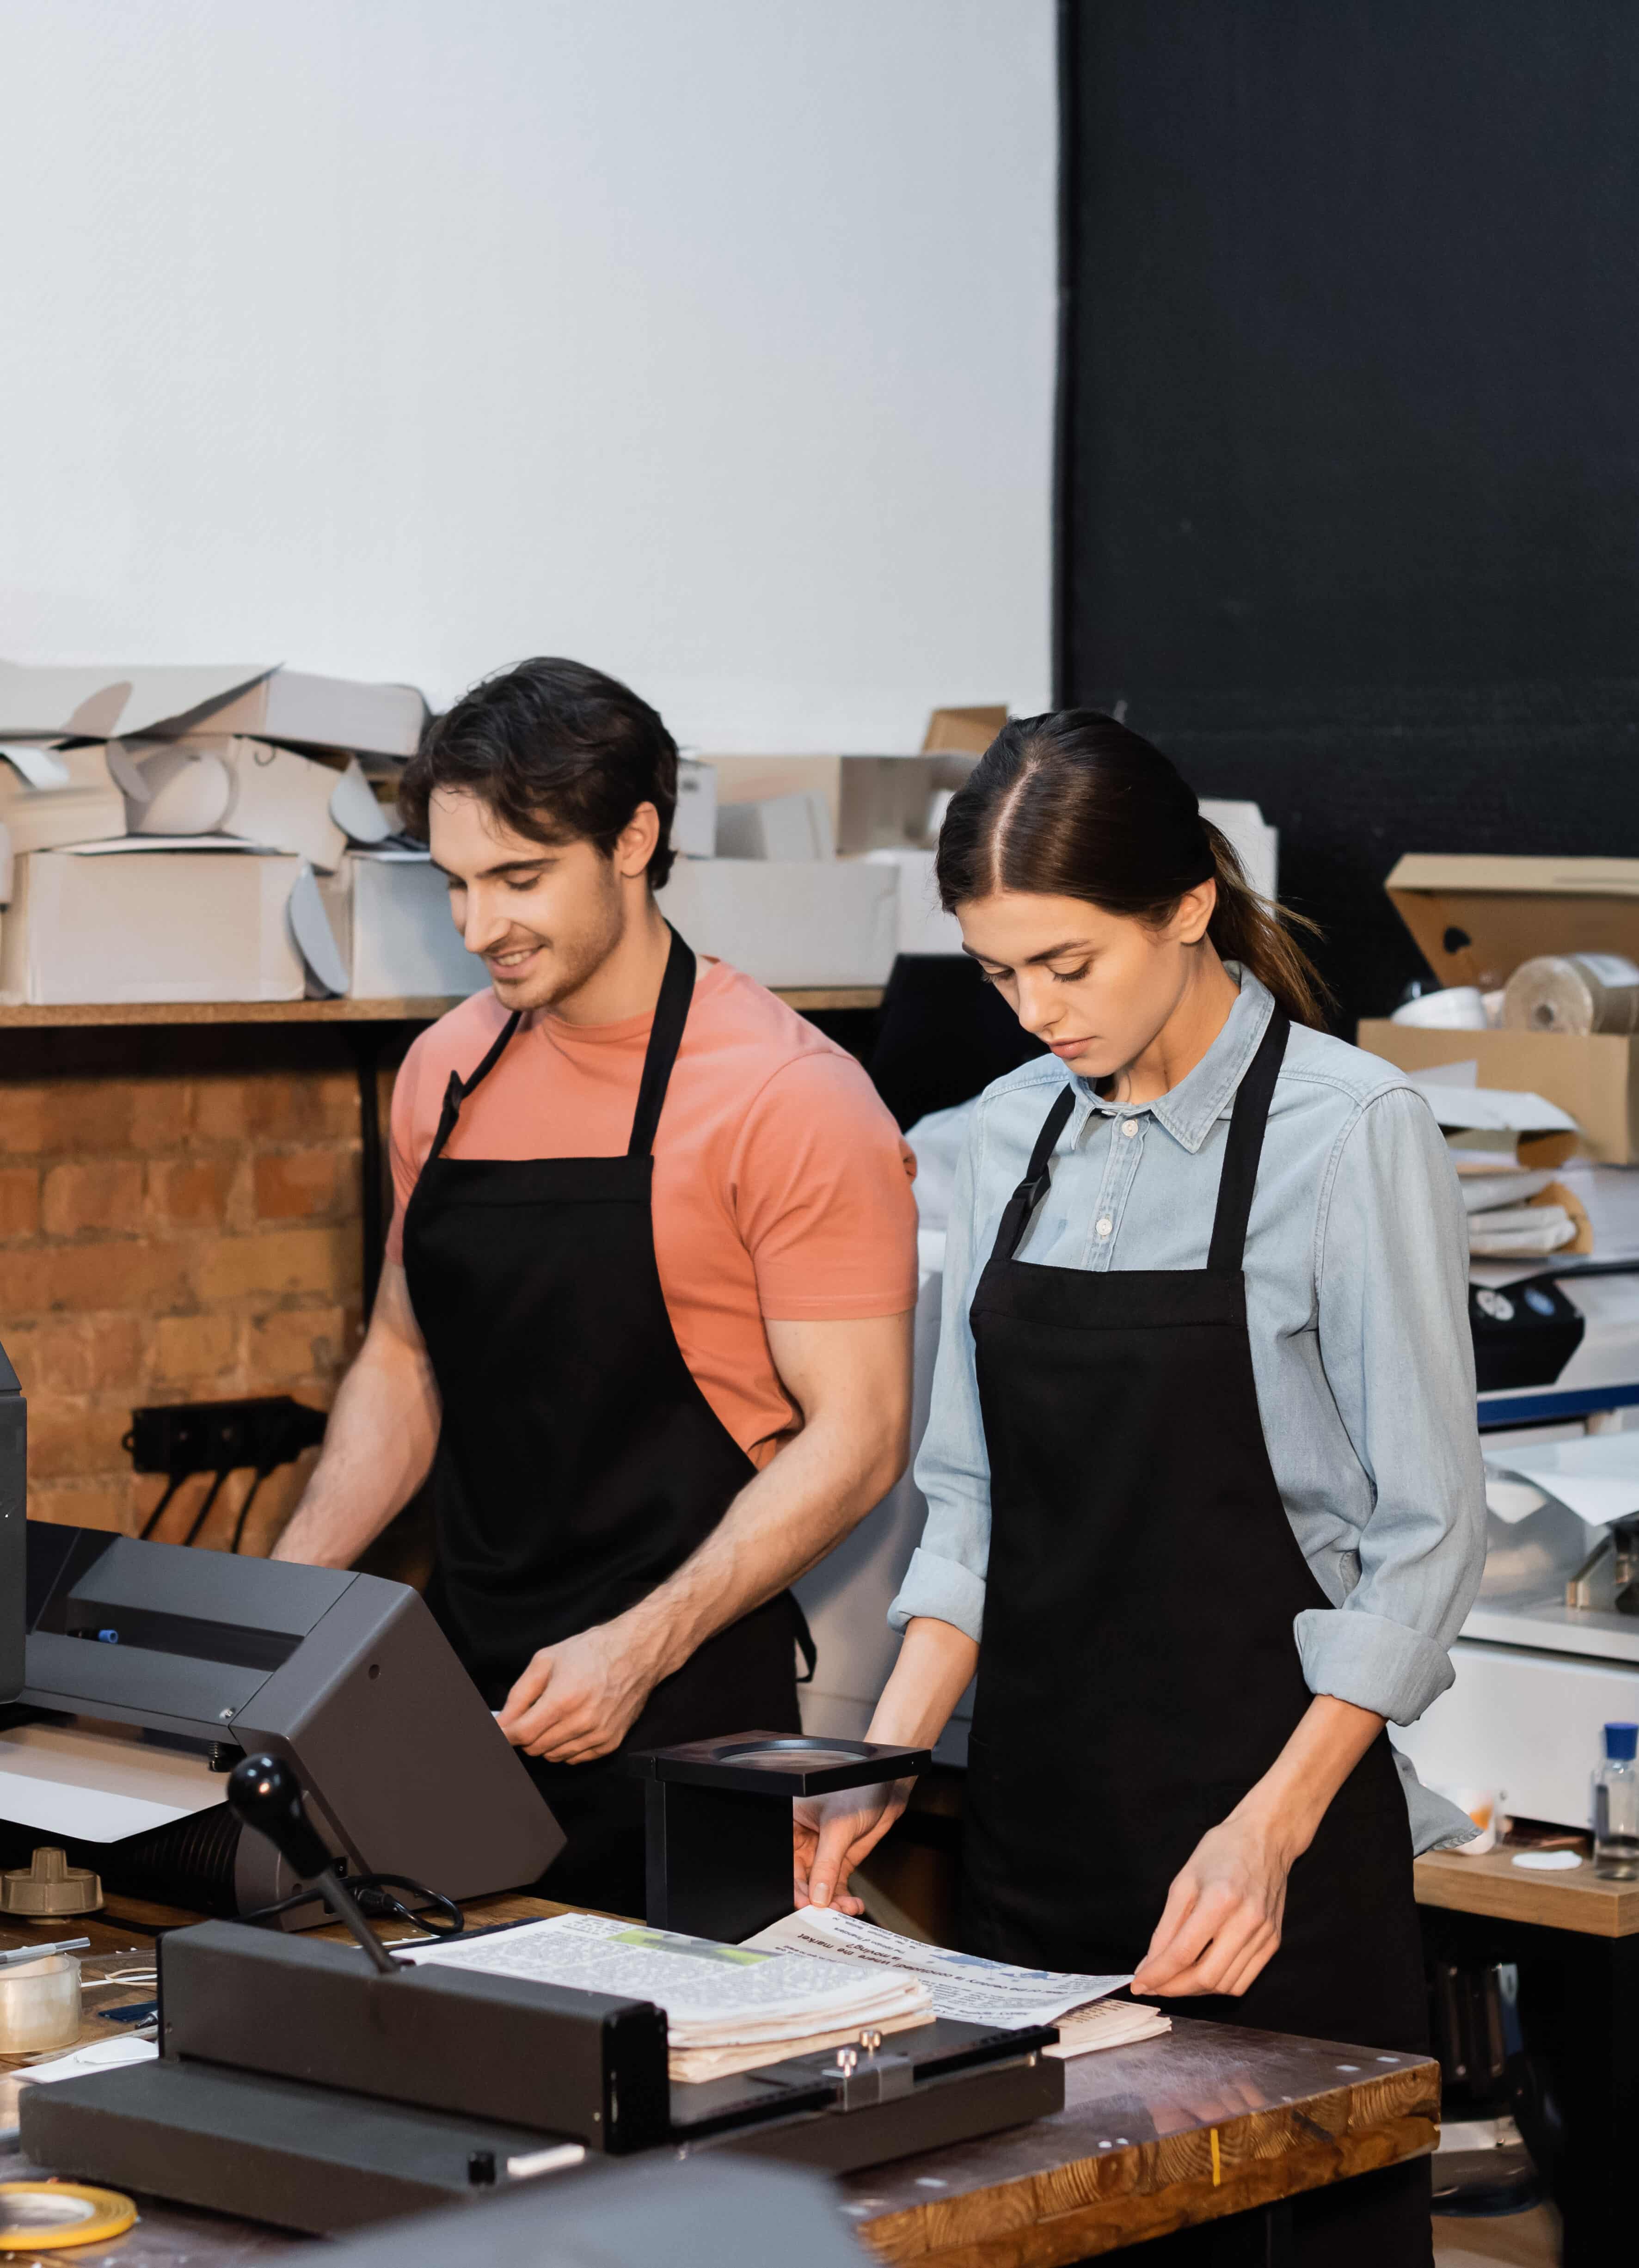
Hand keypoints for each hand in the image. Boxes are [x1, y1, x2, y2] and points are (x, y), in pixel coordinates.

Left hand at [496, 1622, 655, 1762]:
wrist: (636, 1653)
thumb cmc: (591, 1651)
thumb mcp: (547, 1660)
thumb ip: (519, 1694)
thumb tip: (501, 1722)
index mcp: (564, 1698)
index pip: (522, 1733)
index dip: (505, 1733)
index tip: (500, 1730)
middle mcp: (583, 1722)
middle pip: (535, 1748)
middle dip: (525, 1735)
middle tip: (530, 1715)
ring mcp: (598, 1735)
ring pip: (553, 1756)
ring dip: (545, 1742)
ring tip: (554, 1716)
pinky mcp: (610, 1743)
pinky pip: (574, 1759)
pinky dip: (565, 1747)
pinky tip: (571, 1724)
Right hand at [793, 1779, 912, 1914]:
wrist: (888, 1787)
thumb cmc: (858, 1790)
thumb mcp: (838, 1827)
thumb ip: (827, 1864)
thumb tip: (817, 1898)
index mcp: (791, 1826)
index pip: (786, 1864)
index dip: (793, 1887)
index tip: (805, 1906)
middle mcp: (803, 1842)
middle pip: (800, 1881)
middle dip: (814, 1900)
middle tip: (827, 1915)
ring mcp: (822, 1854)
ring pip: (820, 1888)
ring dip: (831, 1904)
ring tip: (845, 1910)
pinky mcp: (840, 1862)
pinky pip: (837, 1887)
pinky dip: (844, 1899)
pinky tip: (853, 1905)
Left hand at [1129, 1805, 1296, 1998]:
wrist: (1266, 1839)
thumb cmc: (1221, 1852)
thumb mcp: (1183, 1881)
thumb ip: (1166, 1927)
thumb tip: (1149, 1965)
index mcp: (1219, 1900)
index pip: (1183, 1953)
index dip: (1157, 1974)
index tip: (1138, 1984)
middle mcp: (1246, 1921)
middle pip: (1205, 1977)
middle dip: (1173, 1988)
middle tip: (1154, 1985)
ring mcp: (1264, 1935)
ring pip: (1225, 1985)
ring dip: (1195, 1990)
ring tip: (1176, 1979)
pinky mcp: (1273, 1942)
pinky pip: (1244, 1980)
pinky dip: (1219, 1985)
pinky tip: (1202, 1973)